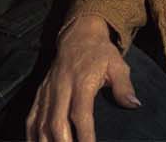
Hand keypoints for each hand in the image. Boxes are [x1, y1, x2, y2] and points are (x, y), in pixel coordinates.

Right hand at [27, 15, 140, 141]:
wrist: (78, 34)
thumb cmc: (100, 53)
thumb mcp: (117, 65)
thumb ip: (124, 86)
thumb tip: (134, 104)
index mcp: (81, 82)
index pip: (80, 114)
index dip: (84, 136)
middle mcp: (61, 88)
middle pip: (57, 122)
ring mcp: (48, 91)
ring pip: (42, 122)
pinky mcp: (40, 93)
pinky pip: (32, 116)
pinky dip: (31, 133)